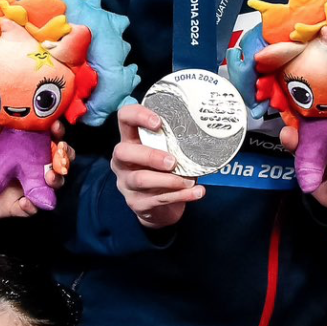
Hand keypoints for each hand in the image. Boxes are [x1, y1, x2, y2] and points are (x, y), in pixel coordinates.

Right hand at [114, 104, 204, 228]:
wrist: (158, 210)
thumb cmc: (163, 172)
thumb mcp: (166, 153)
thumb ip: (175, 143)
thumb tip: (204, 133)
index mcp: (130, 141)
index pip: (124, 118)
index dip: (138, 115)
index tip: (159, 122)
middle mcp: (122, 161)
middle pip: (123, 152)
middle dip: (150, 155)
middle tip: (173, 161)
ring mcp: (126, 183)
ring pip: (141, 179)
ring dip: (169, 179)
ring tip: (189, 181)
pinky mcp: (137, 203)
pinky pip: (158, 199)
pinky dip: (181, 195)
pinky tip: (196, 192)